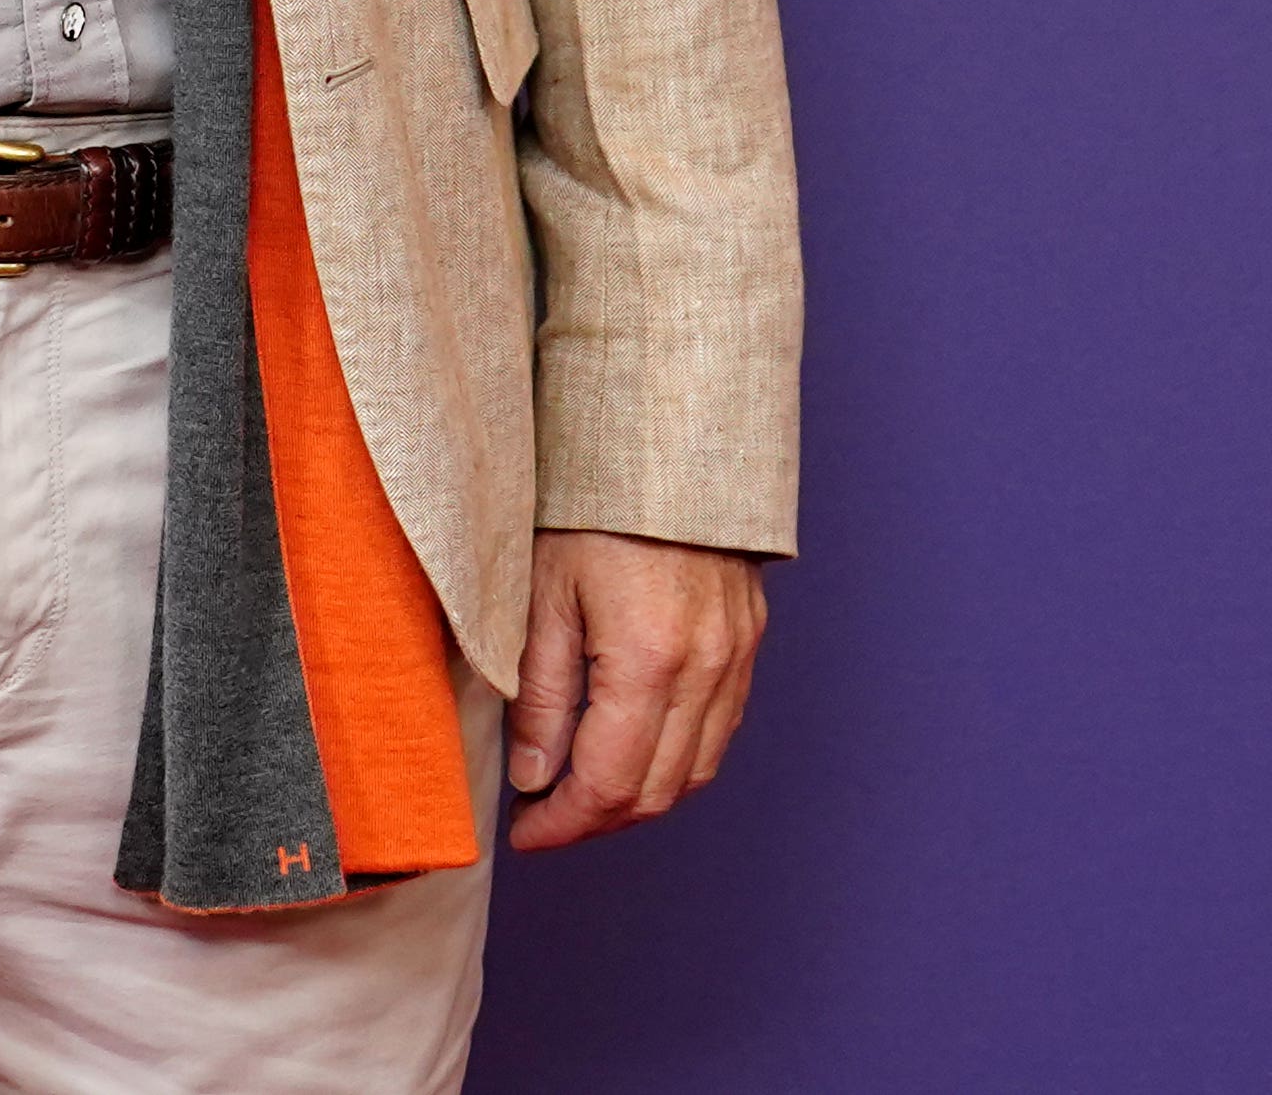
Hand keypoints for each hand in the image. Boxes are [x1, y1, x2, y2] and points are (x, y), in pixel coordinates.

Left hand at [505, 530, 764, 850]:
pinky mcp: (748, 640)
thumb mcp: (542, 595)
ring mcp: (736, 655)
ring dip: (638, 799)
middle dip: (594, 822)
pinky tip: (635, 751)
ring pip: (695, 772)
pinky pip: (719, 731)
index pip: (608, 784)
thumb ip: (538, 697)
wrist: (668, 439)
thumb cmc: (594, 506)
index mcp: (648, 658)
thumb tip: (534, 778)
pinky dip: (677, 761)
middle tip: (544, 819)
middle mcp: (705, 667)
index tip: (523, 832)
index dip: (562, 825)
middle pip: (655, 792)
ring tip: (583, 792)